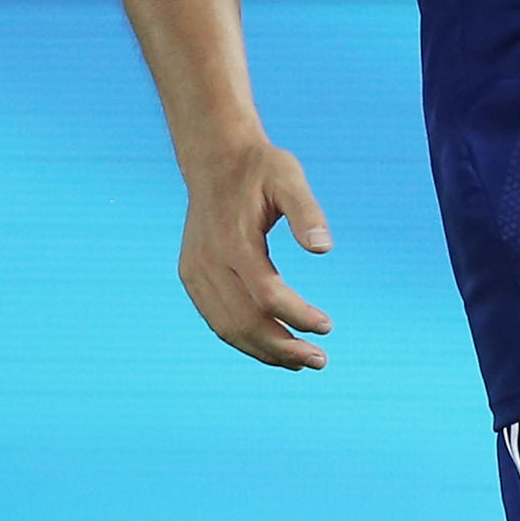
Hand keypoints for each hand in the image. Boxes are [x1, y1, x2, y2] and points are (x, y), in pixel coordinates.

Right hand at [178, 140, 332, 367]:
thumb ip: (307, 212)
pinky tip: (272, 347)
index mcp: (233, 241)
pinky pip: (216, 318)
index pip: (267, 294)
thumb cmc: (260, 168)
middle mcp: (209, 261)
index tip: (327, 326)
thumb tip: (324, 249)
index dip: (298, 316)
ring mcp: (195, 271)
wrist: (215, 157)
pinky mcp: (191, 275)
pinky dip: (243, 339)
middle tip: (320, 360)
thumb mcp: (289, 177)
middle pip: (245, 320)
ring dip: (264, 351)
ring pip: (227, 327)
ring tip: (299, 362)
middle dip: (283, 347)